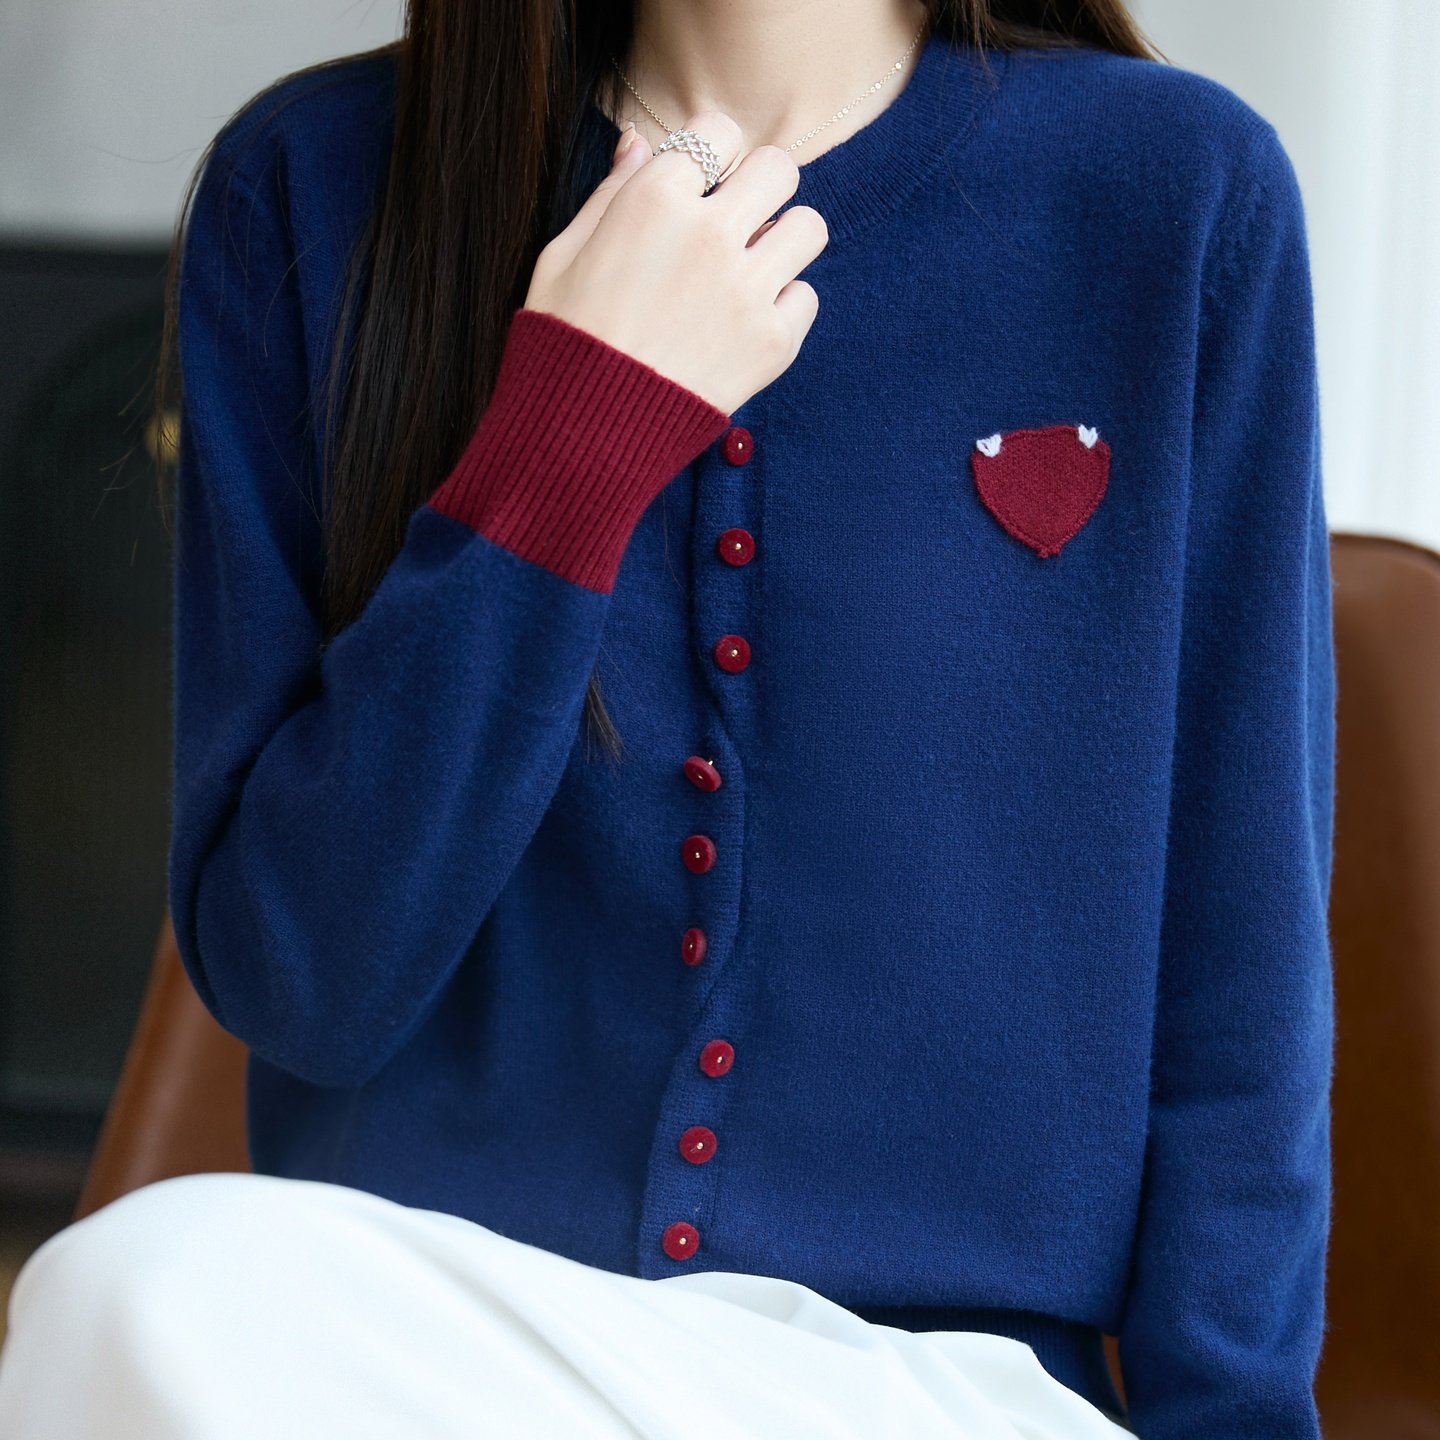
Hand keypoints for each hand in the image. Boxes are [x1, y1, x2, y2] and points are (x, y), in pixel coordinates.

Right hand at [523, 109, 826, 415]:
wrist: (584, 432)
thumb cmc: (564, 340)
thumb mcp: (564, 254)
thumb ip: (611, 193)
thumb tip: (640, 143)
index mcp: (654, 200)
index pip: (718, 130)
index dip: (713, 156)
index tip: (703, 185)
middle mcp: (709, 235)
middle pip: (779, 168)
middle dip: (760, 189)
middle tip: (738, 223)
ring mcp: (747, 289)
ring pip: (809, 228)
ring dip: (784, 242)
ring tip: (752, 270)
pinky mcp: (773, 342)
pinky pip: (806, 296)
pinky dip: (783, 307)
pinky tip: (745, 324)